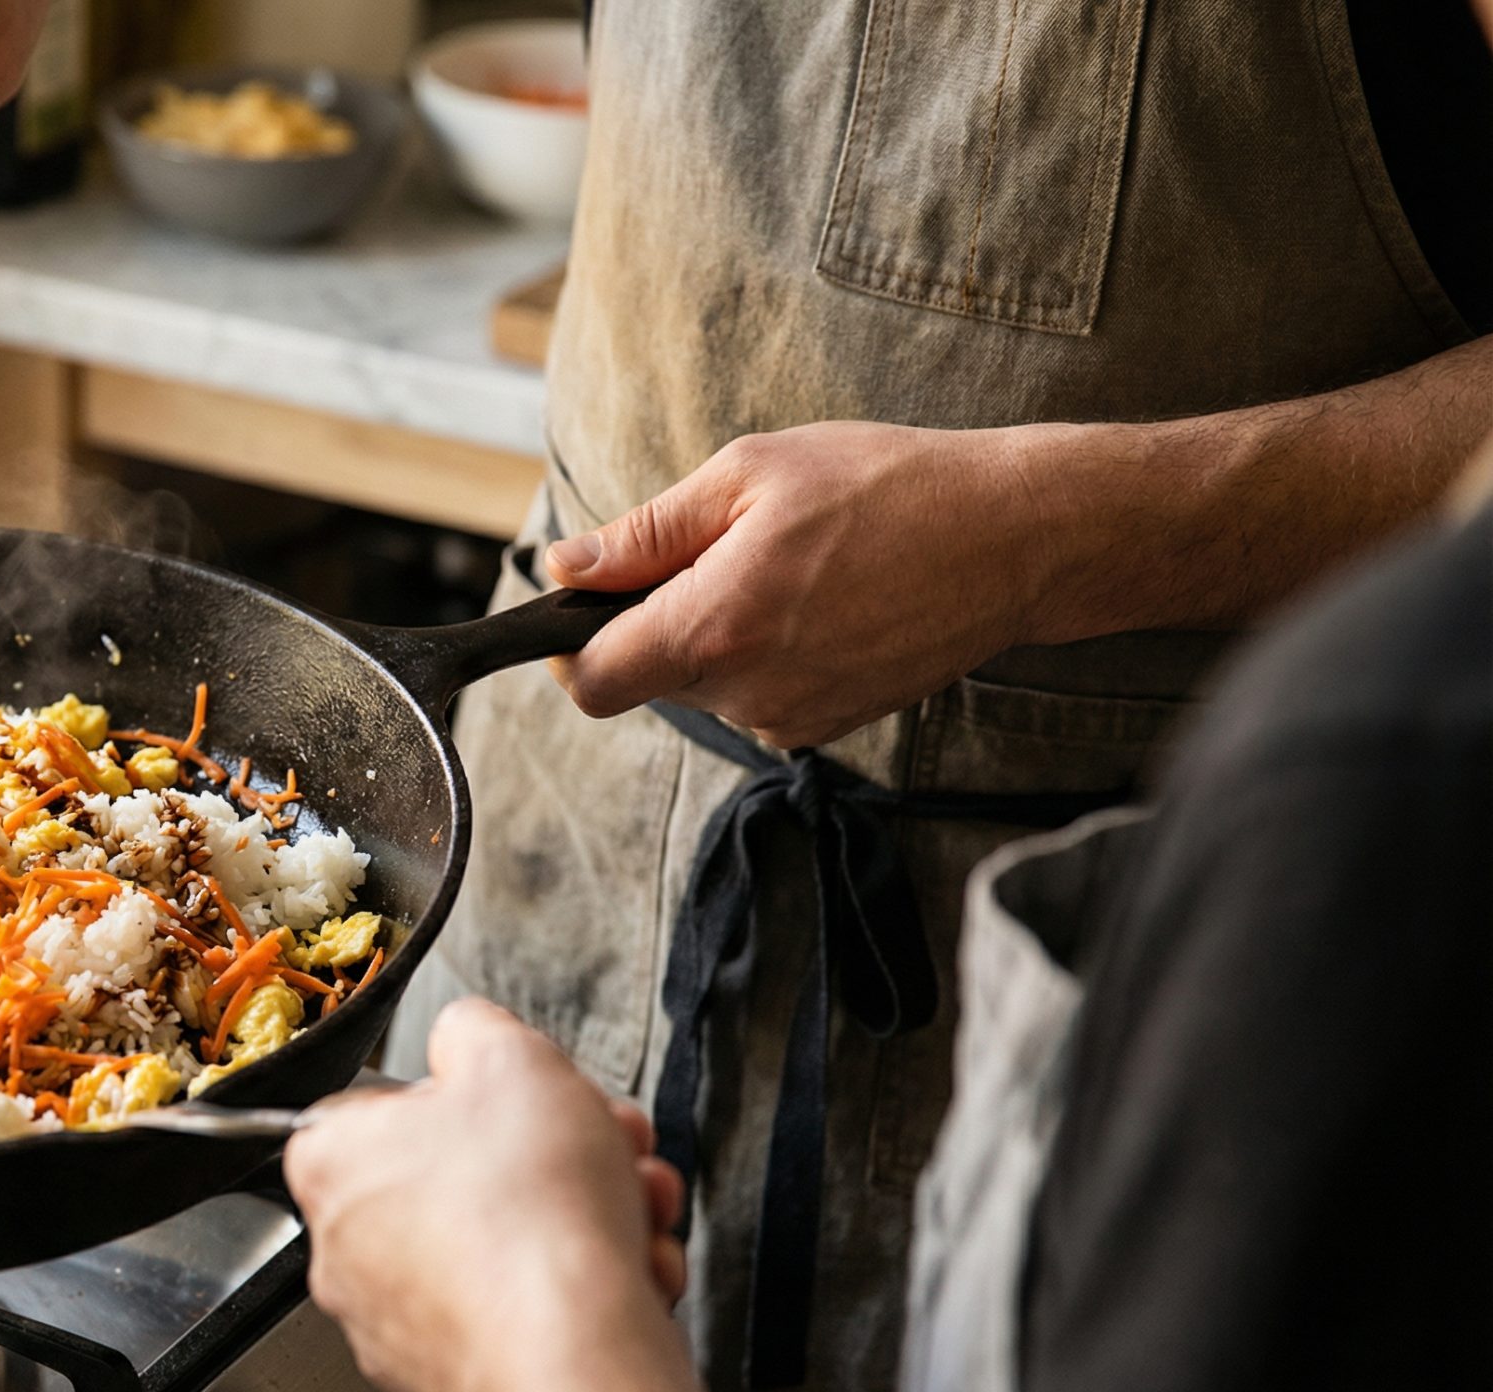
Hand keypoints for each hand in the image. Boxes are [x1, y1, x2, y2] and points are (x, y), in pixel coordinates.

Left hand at [283, 999, 714, 1391]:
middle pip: (461, 1172)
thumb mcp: (510, 1055)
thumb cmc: (527, 1219)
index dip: (470, 1090)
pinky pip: (526, 1307)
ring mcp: (402, 1322)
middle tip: (602, 1142)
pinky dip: (582, 1284)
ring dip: (583, 1214)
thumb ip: (475, 1027)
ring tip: (631, 1206)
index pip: (385, 1102)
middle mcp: (349, 1251)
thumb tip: (466, 1036)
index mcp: (334, 1162)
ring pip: (505, 1240)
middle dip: (554, 1150)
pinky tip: (627, 1269)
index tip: (518, 1092)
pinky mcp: (461, 1371)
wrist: (574, 1354)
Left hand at [544, 421, 1065, 748]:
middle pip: (645, 678)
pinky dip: (763, 651)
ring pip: (702, 686)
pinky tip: (819, 600)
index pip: (592, 681)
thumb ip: (646, 534)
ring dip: (714, 633)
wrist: (1014, 538)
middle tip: (722, 548)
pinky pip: (755, 694)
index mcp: (717, 628)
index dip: (570, 643)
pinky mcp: (827, 725)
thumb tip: (566, 569)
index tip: (584, 604)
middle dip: (655, 619)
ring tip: (787, 568)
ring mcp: (792, 719)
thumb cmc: (887, 487)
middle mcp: (750, 693)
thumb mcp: (749, 476)